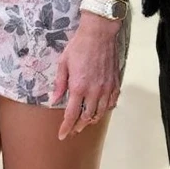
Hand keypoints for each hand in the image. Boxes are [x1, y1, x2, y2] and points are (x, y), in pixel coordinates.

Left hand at [52, 12, 121, 139]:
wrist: (99, 32)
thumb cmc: (79, 45)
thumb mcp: (64, 62)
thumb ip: (60, 83)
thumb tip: (54, 100)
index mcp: (79, 87)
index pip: (71, 114)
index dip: (66, 127)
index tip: (62, 135)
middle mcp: (94, 91)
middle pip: (87, 117)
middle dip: (78, 126)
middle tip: (73, 129)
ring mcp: (106, 88)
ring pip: (101, 112)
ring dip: (92, 120)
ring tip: (86, 121)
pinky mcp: (115, 82)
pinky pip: (112, 102)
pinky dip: (106, 109)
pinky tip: (101, 109)